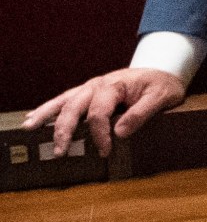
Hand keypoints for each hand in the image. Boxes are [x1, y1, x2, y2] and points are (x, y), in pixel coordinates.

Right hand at [26, 67, 185, 157]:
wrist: (162, 71)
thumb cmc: (162, 85)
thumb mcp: (161, 97)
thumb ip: (141, 113)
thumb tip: (120, 133)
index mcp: (114, 85)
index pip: (99, 112)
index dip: (99, 133)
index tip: (105, 150)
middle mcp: (97, 85)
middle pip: (74, 107)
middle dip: (64, 129)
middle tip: (60, 151)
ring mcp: (90, 87)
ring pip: (63, 101)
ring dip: (46, 115)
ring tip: (29, 127)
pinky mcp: (87, 92)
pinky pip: (64, 100)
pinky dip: (48, 109)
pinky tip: (33, 118)